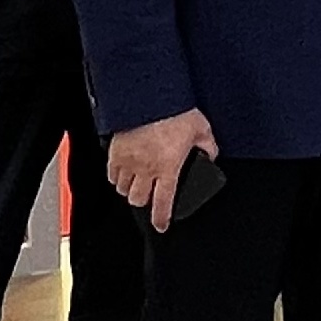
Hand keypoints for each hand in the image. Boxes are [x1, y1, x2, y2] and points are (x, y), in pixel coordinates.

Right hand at [108, 108, 219, 231]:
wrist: (149, 94)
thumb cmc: (175, 110)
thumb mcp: (202, 129)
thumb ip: (207, 147)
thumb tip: (209, 155)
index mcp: (167, 168)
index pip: (163, 204)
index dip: (161, 219)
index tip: (162, 226)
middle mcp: (144, 168)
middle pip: (137, 200)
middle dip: (144, 202)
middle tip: (151, 196)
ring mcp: (127, 160)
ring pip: (121, 188)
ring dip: (130, 189)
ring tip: (138, 184)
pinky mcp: (114, 150)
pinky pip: (110, 173)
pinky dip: (116, 176)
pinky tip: (124, 171)